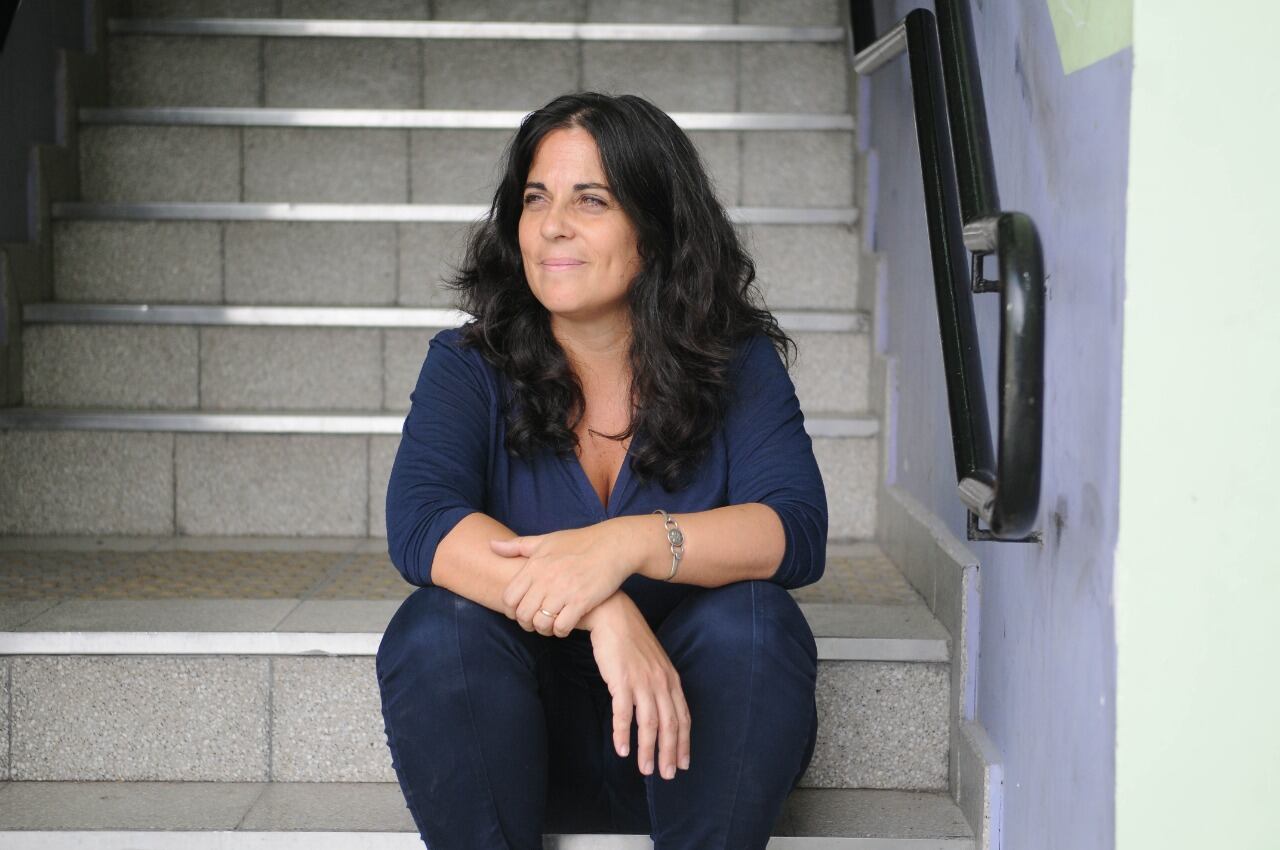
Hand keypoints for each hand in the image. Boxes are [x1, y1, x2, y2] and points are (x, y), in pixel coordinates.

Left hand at [490, 520, 635, 636]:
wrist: (613, 545)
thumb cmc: (579, 542)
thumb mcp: (546, 540)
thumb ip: (517, 546)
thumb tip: (491, 546)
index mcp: (535, 565)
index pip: (509, 597)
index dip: (511, 610)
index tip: (520, 611)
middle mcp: (546, 579)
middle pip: (523, 614)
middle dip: (526, 623)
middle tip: (535, 622)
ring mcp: (563, 591)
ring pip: (541, 623)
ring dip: (543, 629)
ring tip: (549, 626)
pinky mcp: (581, 601)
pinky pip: (561, 627)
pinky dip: (560, 631)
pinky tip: (565, 626)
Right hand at [589, 594, 691, 780]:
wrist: (612, 615)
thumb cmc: (630, 640)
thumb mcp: (653, 662)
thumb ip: (658, 683)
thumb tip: (659, 707)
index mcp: (670, 678)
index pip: (682, 716)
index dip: (684, 742)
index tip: (683, 763)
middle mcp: (661, 681)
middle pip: (670, 724)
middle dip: (670, 752)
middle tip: (667, 775)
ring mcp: (642, 681)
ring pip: (650, 723)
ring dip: (648, 750)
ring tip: (646, 770)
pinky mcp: (621, 680)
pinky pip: (624, 713)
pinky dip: (623, 734)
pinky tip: (621, 750)